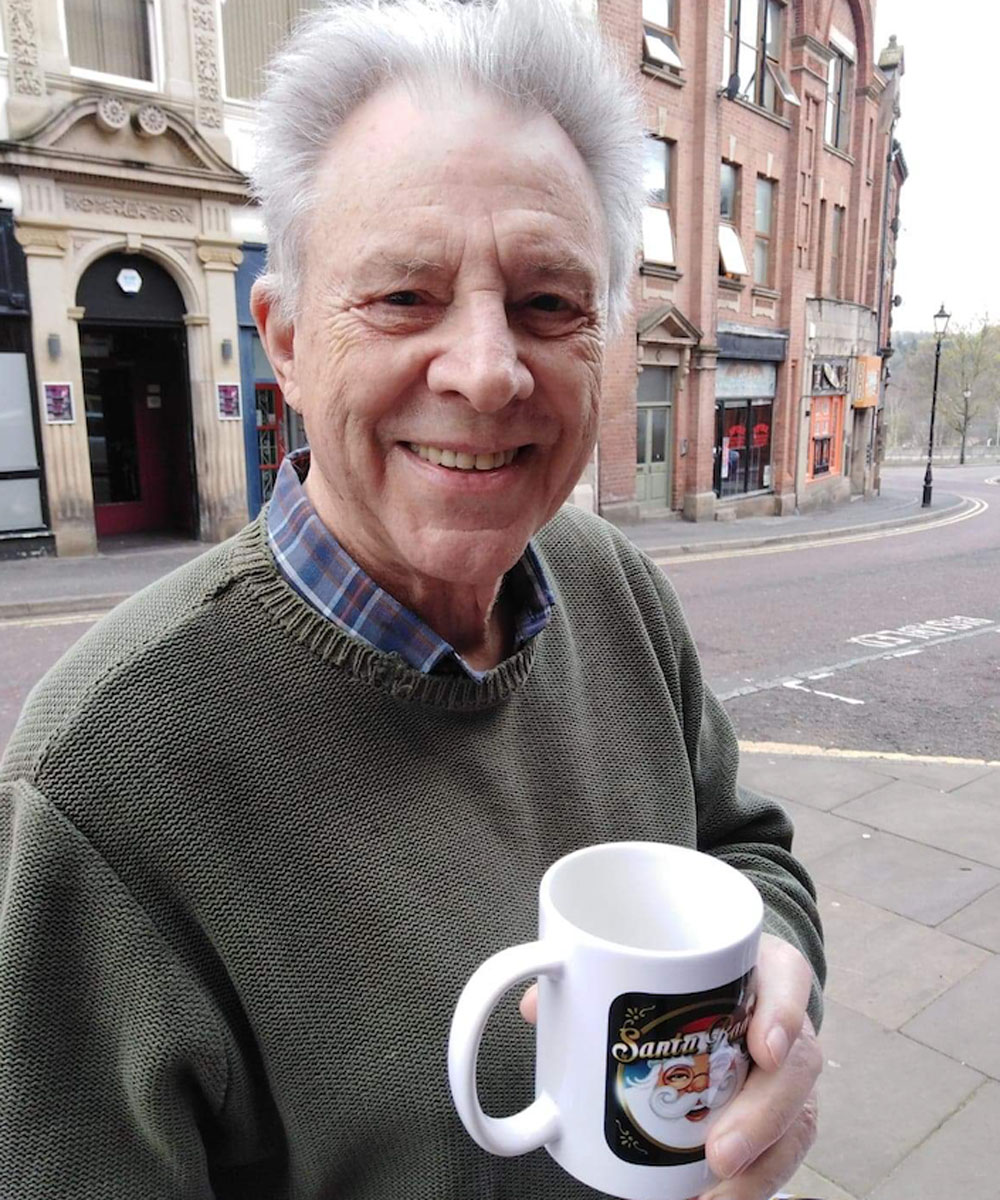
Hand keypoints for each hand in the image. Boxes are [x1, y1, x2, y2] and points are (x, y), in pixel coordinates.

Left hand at [519, 932, 820, 1199]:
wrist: (728, 975)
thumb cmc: (687, 966)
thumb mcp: (652, 950)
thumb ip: (595, 969)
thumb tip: (534, 1007)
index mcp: (757, 966)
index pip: (787, 975)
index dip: (783, 1010)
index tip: (761, 1046)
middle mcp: (781, 1020)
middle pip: (798, 1063)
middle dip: (763, 1114)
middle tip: (719, 1153)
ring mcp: (787, 1069)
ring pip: (798, 1119)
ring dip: (761, 1165)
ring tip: (713, 1194)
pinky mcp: (779, 1111)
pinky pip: (782, 1151)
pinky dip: (753, 1183)